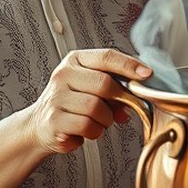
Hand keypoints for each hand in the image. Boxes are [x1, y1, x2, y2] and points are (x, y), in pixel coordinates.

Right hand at [23, 48, 151, 154]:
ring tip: (98, 121)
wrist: (39, 125)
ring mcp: (57, 97)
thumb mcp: (92, 89)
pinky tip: (88, 130)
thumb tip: (139, 96)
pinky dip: (95, 131)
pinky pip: (87, 125)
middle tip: (120, 110)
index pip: (107, 56)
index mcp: (75, 60)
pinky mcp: (55, 119)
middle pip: (104, 83)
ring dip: (105, 119)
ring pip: (97, 107)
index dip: (129, 65)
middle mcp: (64, 75)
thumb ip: (115, 88)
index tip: (147, 74)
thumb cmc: (72, 104)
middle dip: (119, 99)